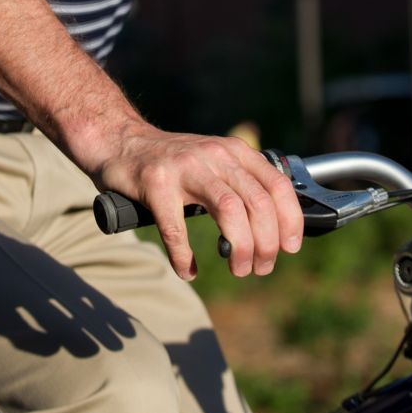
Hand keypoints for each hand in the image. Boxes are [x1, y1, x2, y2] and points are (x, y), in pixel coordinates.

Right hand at [94, 126, 302, 279]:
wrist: (122, 142)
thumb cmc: (173, 163)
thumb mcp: (215, 162)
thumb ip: (242, 185)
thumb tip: (275, 229)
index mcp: (235, 151)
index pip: (277, 185)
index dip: (290, 220)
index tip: (289, 247)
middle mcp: (214, 156)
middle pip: (258, 203)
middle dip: (266, 243)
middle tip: (261, 267)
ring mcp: (185, 168)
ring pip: (229, 211)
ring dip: (240, 248)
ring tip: (238, 268)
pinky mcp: (155, 184)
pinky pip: (177, 229)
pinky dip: (185, 256)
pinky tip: (188, 269)